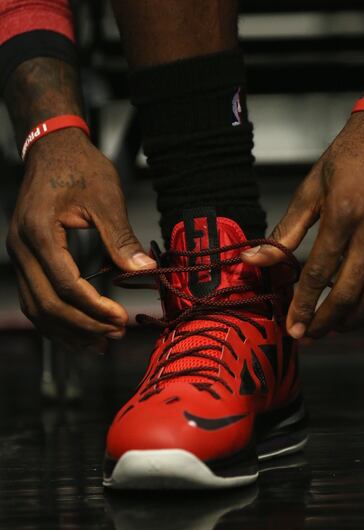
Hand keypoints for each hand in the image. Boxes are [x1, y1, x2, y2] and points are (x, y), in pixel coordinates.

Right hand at [7, 128, 155, 352]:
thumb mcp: (106, 199)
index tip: (120, 319)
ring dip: (67, 331)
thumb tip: (144, 270)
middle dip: (83, 325)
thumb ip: (121, 238)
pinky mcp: (25, 259)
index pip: (65, 285)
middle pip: (47, 304)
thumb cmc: (79, 168)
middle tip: (114, 336)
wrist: (54, 150)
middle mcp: (21, 248)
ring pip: (36, 308)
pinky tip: (77, 332)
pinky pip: (35, 299)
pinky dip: (55, 320)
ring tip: (98, 345)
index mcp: (39, 232)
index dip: (94, 308)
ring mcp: (19, 255)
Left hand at [242, 112, 363, 338]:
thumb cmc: (349, 157)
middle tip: (308, 335)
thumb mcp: (310, 189)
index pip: (317, 273)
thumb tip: (252, 259)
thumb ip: (285, 230)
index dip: (302, 305)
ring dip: (354, 321)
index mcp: (342, 216)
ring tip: (333, 330)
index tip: (292, 327)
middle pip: (348, 293)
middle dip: (324, 321)